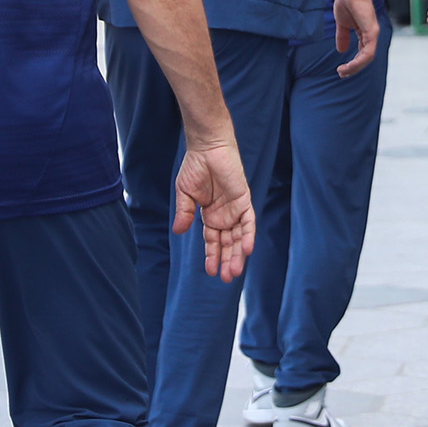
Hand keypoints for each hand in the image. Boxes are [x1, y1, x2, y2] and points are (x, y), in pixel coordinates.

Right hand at [173, 141, 253, 281]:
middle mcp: (224, 215)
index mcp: (210, 215)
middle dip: (227, 260)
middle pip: (228, 243)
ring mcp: (235, 209)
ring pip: (239, 237)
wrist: (207, 148)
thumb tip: (179, 232)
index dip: (212, 256)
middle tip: (227, 278)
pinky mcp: (244, 200)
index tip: (210, 272)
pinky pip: (248, 222)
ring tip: (234, 271)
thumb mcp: (185, 193)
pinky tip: (245, 250)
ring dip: (237, 254)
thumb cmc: (195, 167)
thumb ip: (184, 213)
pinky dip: (248, 236)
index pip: (213, 241)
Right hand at [332, 0, 381, 75]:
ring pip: (367, 58)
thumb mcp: (342, 24)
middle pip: (366, 58)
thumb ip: (342, 36)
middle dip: (354, 68)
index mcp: (365, 33)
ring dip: (355, 67)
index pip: (362, 53)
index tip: (341, 69)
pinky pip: (368, 52)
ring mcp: (373, 34)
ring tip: (342, 71)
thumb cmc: (347, 1)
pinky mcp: (372, 32)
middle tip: (341, 74)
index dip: (353, 63)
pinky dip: (359, 61)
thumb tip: (341, 50)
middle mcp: (372, 35)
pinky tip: (349, 65)